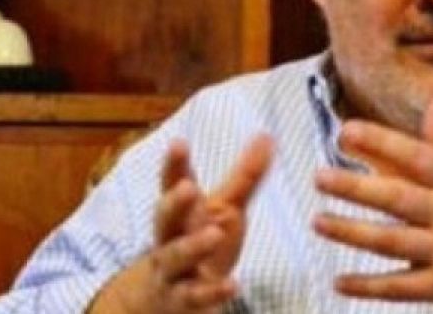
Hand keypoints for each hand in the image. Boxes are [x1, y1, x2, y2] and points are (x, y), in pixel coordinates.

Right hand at [89, 135, 273, 313]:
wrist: (165, 300)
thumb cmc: (201, 242)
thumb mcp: (225, 208)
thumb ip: (245, 176)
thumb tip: (268, 135)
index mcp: (182, 212)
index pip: (172, 184)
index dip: (174, 165)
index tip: (179, 143)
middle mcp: (171, 237)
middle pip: (165, 219)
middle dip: (174, 202)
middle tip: (189, 187)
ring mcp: (173, 270)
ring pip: (175, 257)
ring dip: (193, 246)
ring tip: (215, 233)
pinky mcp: (184, 300)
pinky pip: (194, 297)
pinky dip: (212, 292)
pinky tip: (233, 285)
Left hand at [313, 97, 432, 312]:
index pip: (418, 155)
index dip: (382, 141)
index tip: (347, 130)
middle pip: (398, 198)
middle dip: (357, 187)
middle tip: (319, 177)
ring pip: (392, 241)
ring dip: (352, 232)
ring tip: (318, 221)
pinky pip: (402, 286)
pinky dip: (369, 285)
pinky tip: (340, 282)